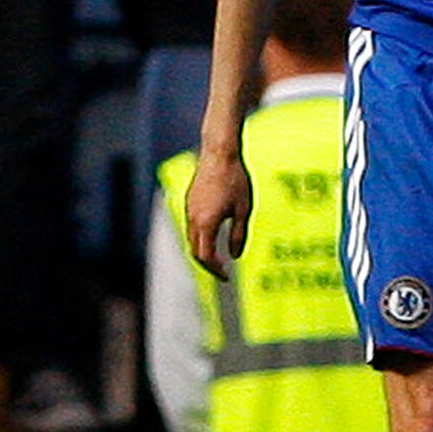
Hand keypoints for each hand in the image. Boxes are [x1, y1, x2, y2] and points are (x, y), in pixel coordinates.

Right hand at [185, 144, 252, 274]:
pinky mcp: (189, 203)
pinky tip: (212, 238)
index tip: (227, 277)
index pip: (206, 256)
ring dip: (203, 252)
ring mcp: (188, 211)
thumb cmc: (235, 180)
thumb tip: (236, 256)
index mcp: (206, 223)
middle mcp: (193, 220)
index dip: (216, 270)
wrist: (219, 154)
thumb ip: (239, 234)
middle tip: (222, 273)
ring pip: (192, 240)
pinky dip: (200, 239)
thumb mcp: (244, 209)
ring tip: (218, 259)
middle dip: (208, 265)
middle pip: (195, 252)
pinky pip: (191, 227)